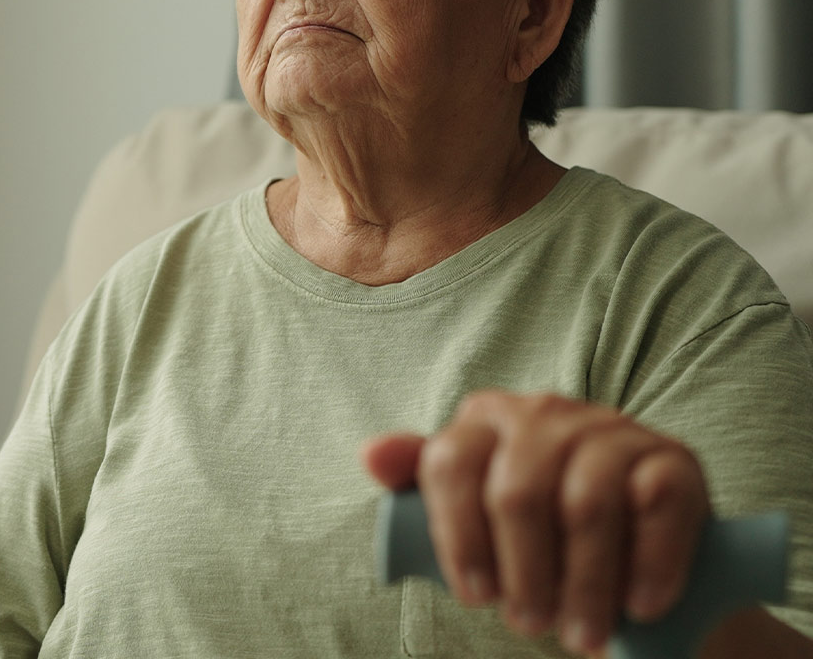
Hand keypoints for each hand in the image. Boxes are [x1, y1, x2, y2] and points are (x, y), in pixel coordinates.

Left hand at [362, 390, 708, 656]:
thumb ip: (419, 480)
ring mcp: (611, 429)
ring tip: (580, 634)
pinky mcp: (673, 458)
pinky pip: (656, 506)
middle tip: (530, 626)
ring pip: (585, 506)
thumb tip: (371, 456)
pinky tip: (638, 605)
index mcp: (484, 419)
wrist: (630, 541)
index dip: (458, 539)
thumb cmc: (531, 529)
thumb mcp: (471, 506)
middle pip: (517, 493)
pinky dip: (649, 564)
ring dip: (583, 584)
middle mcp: (544, 412)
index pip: (451, 466)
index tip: (475, 599)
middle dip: (522, 574)